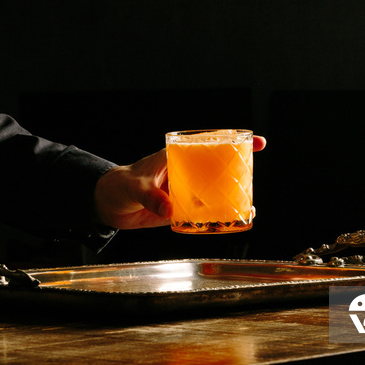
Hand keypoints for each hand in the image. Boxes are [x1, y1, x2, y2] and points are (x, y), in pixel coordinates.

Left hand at [94, 135, 266, 229]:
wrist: (108, 204)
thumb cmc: (120, 184)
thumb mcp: (135, 186)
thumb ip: (151, 197)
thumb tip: (169, 210)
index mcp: (177, 156)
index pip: (209, 144)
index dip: (233, 141)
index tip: (255, 142)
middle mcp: (185, 173)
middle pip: (217, 169)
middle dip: (239, 171)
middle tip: (255, 177)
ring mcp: (184, 192)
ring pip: (214, 193)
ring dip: (232, 199)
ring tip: (250, 208)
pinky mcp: (180, 211)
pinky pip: (202, 215)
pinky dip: (216, 219)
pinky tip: (230, 223)